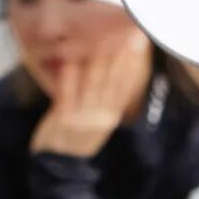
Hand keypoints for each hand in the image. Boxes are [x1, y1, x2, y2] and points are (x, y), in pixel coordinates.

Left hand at [29, 30, 150, 157]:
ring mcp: (84, 120)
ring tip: (102, 40)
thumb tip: (111, 71)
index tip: (140, 43)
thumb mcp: (95, 119)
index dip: (134, 65)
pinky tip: (71, 62)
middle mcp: (101, 117)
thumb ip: (103, 97)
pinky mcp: (65, 122)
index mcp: (111, 116)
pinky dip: (69, 79)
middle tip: (128, 33)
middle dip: (121, 57)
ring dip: (98, 62)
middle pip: (114, 83)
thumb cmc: (75, 136)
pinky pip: (68, 96)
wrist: (58, 166)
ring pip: (93, 87)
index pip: (126, 87)